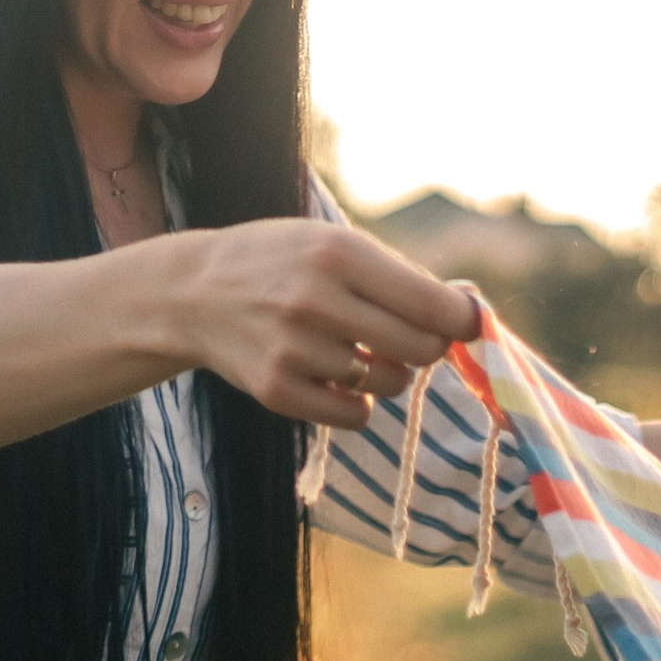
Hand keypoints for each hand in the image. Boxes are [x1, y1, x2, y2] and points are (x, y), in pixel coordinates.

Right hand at [178, 218, 484, 430]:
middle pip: (420, 350)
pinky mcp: (277, 390)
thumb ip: (395, 276)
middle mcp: (315, 299)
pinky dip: (357, 403)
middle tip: (406, 338)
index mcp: (337, 252)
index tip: (465, 323)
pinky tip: (335, 379)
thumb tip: (467, 316)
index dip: (461, 321)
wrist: (192, 293)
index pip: (432, 304)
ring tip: (356, 350)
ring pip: (390, 384)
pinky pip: (356, 415)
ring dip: (388, 373)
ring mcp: (294, 348)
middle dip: (427, 348)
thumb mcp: (331, 244)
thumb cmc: (281, 264)